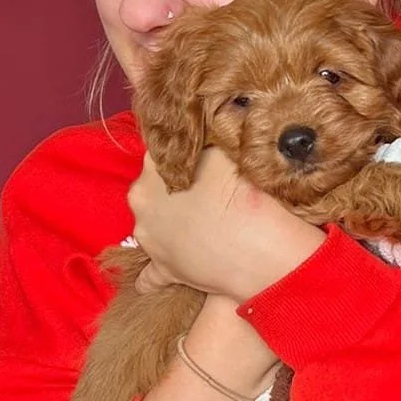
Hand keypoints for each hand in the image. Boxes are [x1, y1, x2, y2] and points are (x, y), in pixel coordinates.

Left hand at [128, 149, 324, 301]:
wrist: (259, 248)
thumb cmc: (245, 194)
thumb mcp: (224, 150)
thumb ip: (206, 140)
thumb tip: (208, 126)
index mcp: (153, 168)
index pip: (162, 150)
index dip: (184, 154)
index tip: (202, 160)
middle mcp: (141, 201)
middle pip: (154, 187)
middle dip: (174, 189)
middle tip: (206, 192)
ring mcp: (150, 239)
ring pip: (153, 225)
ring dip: (171, 224)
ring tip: (202, 226)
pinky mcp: (164, 271)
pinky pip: (151, 275)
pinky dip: (154, 275)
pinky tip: (161, 274)